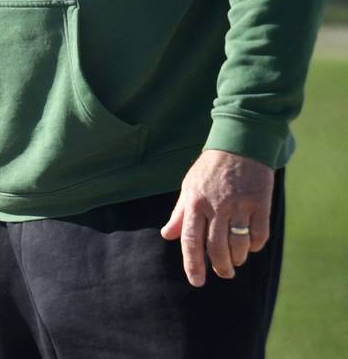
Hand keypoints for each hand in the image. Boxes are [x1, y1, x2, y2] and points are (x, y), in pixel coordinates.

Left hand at [160, 149, 273, 285]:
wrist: (239, 145)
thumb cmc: (210, 169)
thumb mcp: (189, 187)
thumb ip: (180, 214)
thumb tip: (167, 235)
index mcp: (195, 202)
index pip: (191, 240)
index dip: (193, 264)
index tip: (196, 282)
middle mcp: (216, 205)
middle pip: (217, 247)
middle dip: (220, 267)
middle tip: (224, 274)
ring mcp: (239, 205)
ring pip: (239, 244)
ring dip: (237, 258)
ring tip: (236, 261)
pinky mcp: (260, 203)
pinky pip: (259, 234)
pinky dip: (255, 245)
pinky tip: (251, 246)